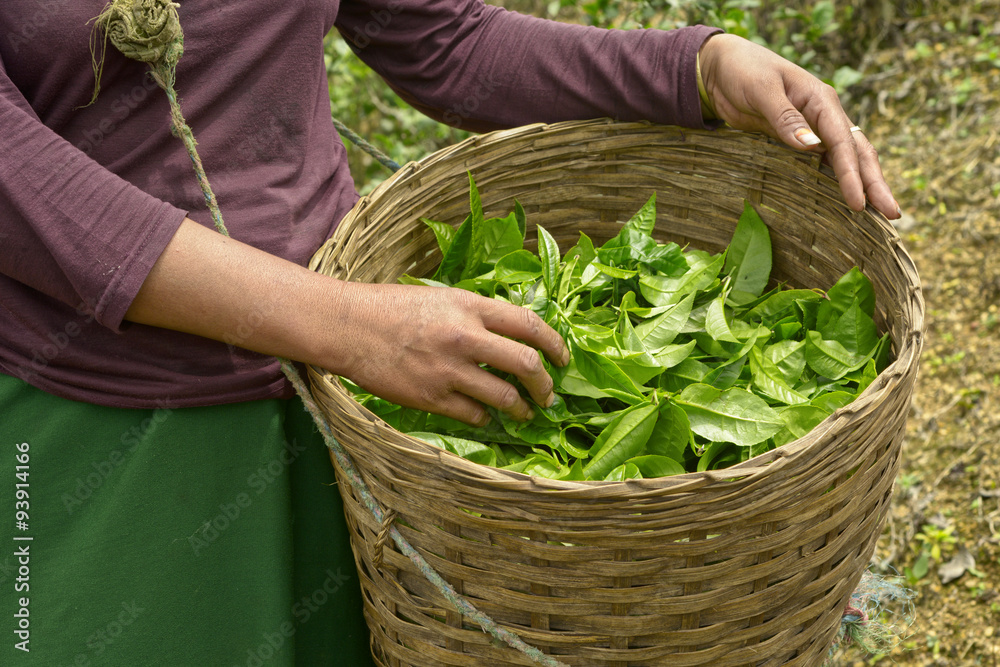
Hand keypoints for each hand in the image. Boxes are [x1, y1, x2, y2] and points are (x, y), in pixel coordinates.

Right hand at [126, 219, 567, 426]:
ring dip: (521, 408)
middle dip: (545, 385)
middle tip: (548, 394)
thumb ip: (478, 314)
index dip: (555, 345)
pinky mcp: (432, 397)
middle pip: (526, 365)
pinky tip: (485, 417)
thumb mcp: (442, 297)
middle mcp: (465, 337)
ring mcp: (449, 370)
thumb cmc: (393, 307)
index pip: (530, 325)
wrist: (349, 327)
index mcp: (470, 306)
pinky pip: (475, 416)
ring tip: (524, 412)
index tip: (563, 358)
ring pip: (505, 397)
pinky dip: (486, 419)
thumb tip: (514, 334)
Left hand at [698, 34, 899, 219]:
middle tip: (893, 214)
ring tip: (879, 213)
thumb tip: (812, 146)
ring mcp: (812, 129)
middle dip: (874, 183)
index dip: (852, 174)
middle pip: (856, 152)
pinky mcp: (796, 140)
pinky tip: (845, 199)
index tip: (859, 203)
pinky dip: (836, 180)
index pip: (843, 142)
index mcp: (820, 100)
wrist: (723, 68)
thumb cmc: (742, 72)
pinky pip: (822, 163)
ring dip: (862, 184)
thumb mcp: (761, 90)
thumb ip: (785, 117)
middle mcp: (823, 115)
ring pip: (845, 159)